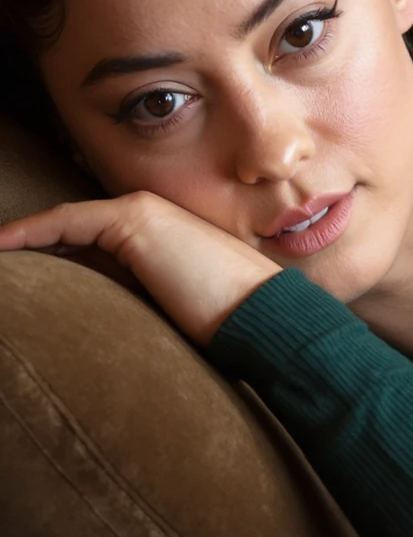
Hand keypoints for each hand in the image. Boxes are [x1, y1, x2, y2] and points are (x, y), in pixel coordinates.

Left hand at [0, 193, 280, 345]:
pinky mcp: (134, 220)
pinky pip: (66, 223)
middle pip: (71, 232)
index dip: (47, 255)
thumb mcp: (173, 311)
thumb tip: (94, 321)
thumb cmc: (229, 323)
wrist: (263, 315)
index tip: (14, 275)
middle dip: (27, 249)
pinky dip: (28, 232)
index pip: (88, 244)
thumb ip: (138, 301)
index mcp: (160, 238)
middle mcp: (149, 216)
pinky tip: (0, 246)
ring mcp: (142, 213)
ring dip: (20, 242)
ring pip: (64, 225)